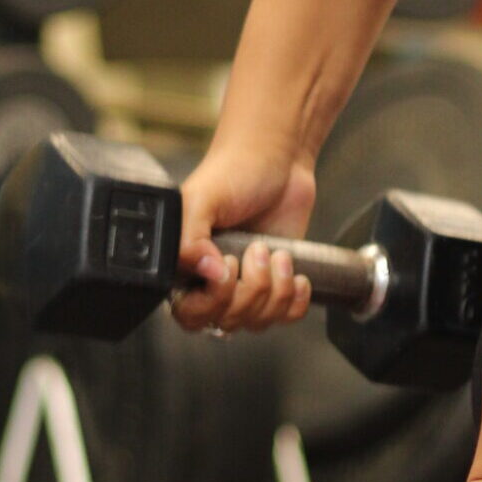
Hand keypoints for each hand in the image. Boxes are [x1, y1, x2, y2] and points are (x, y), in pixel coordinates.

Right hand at [169, 138, 317, 334]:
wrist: (278, 159)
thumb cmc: (234, 171)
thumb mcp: (202, 198)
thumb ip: (189, 238)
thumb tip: (209, 274)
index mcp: (185, 265)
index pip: (190, 314)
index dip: (213, 300)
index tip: (229, 266)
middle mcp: (212, 282)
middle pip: (227, 321)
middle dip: (251, 289)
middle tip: (257, 248)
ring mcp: (246, 286)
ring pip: (258, 322)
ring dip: (276, 289)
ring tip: (277, 253)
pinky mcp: (277, 285)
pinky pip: (284, 317)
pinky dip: (295, 301)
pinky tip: (297, 275)